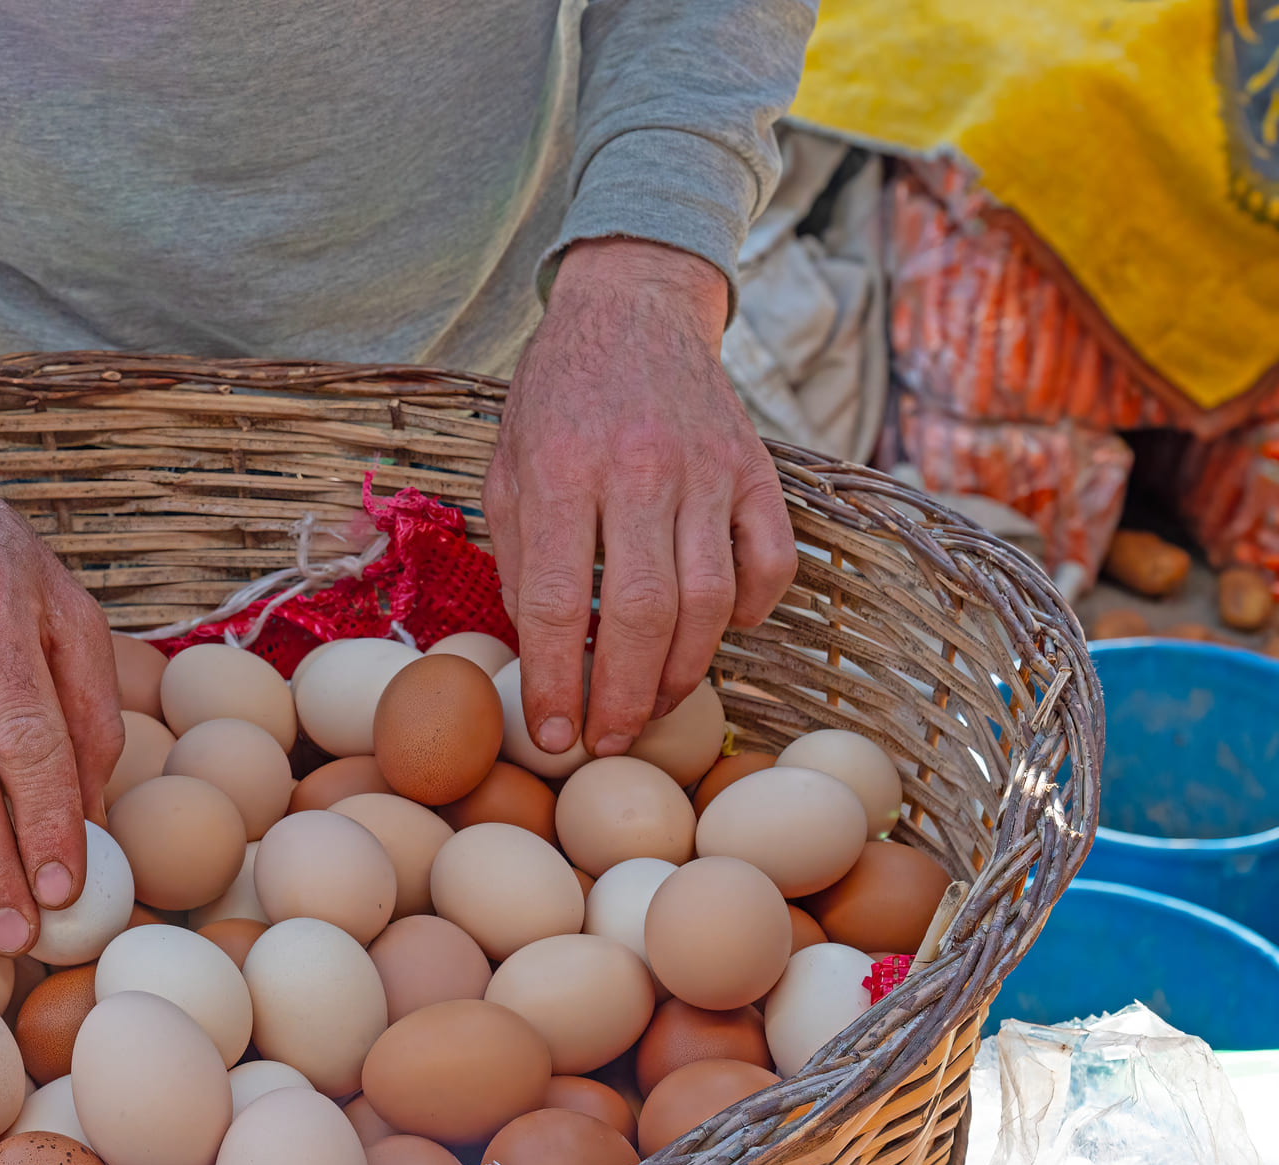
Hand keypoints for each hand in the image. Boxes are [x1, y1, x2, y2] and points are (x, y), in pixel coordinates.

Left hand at [484, 238, 795, 758]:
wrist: (632, 307)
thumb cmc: (556, 401)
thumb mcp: (507, 467)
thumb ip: (518, 557)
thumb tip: (542, 651)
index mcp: (561, 470)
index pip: (555, 601)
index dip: (553, 681)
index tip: (551, 736)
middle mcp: (638, 469)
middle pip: (640, 613)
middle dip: (622, 696)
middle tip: (608, 743)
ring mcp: (707, 469)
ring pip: (709, 599)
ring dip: (681, 671)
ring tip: (652, 707)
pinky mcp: (757, 469)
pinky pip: (771, 562)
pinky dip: (750, 613)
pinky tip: (715, 635)